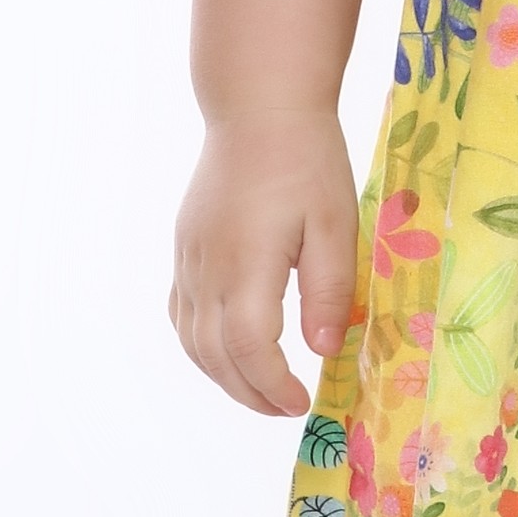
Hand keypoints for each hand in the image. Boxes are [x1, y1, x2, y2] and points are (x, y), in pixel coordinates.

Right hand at [171, 112, 358, 414]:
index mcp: (246, 264)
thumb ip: (328, 290)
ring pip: (191, 339)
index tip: (301, 402)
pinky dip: (202, 346)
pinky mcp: (185, 248)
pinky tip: (229, 351)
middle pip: (214, 354)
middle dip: (250, 392)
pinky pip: (181, 313)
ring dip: (223, 375)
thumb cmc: (306, 160)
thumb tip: (322, 350)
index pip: (248, 348)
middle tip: (286, 408)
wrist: (258, 108)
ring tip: (262, 390)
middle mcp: (206, 268)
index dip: (272, 385)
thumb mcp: (335, 224)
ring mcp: (189, 259)